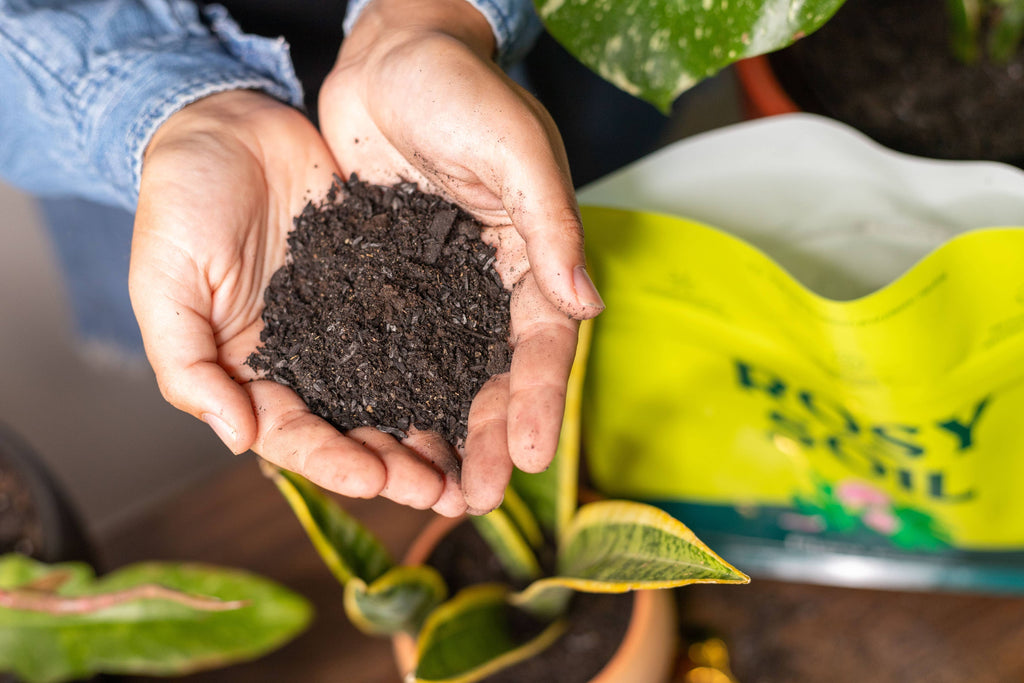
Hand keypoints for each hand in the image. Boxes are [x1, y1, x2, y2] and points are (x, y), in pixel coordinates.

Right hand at [130, 90, 466, 515]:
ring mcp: (348, 326)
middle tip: (443, 491)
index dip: (333, 463)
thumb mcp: (165, 284)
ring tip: (470, 462)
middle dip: (396, 465)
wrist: (229, 127)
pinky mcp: (383, 288)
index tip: (376, 479)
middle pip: (355, 429)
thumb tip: (237, 438)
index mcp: (251, 372)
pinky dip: (448, 365)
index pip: (293, 435)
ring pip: (395, 392)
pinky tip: (484, 387)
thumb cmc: (181, 202)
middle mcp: (307, 360)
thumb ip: (188, 365)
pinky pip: (420, 332)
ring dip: (431, 431)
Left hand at [320, 0, 604, 512]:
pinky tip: (372, 434)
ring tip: (426, 490)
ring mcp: (436, 289)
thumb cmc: (461, 90)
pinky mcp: (386, 283)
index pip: (544, 342)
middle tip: (475, 501)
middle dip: (489, 439)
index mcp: (533, 257)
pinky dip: (386, 393)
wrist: (389, 57)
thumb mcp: (513, 150)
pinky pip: (388, 347)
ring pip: (443, 375)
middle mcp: (488, 285)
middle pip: (494, 376)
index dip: (541, 401)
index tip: (534, 457)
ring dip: (439, 433)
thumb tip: (585, 304)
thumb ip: (548, 224)